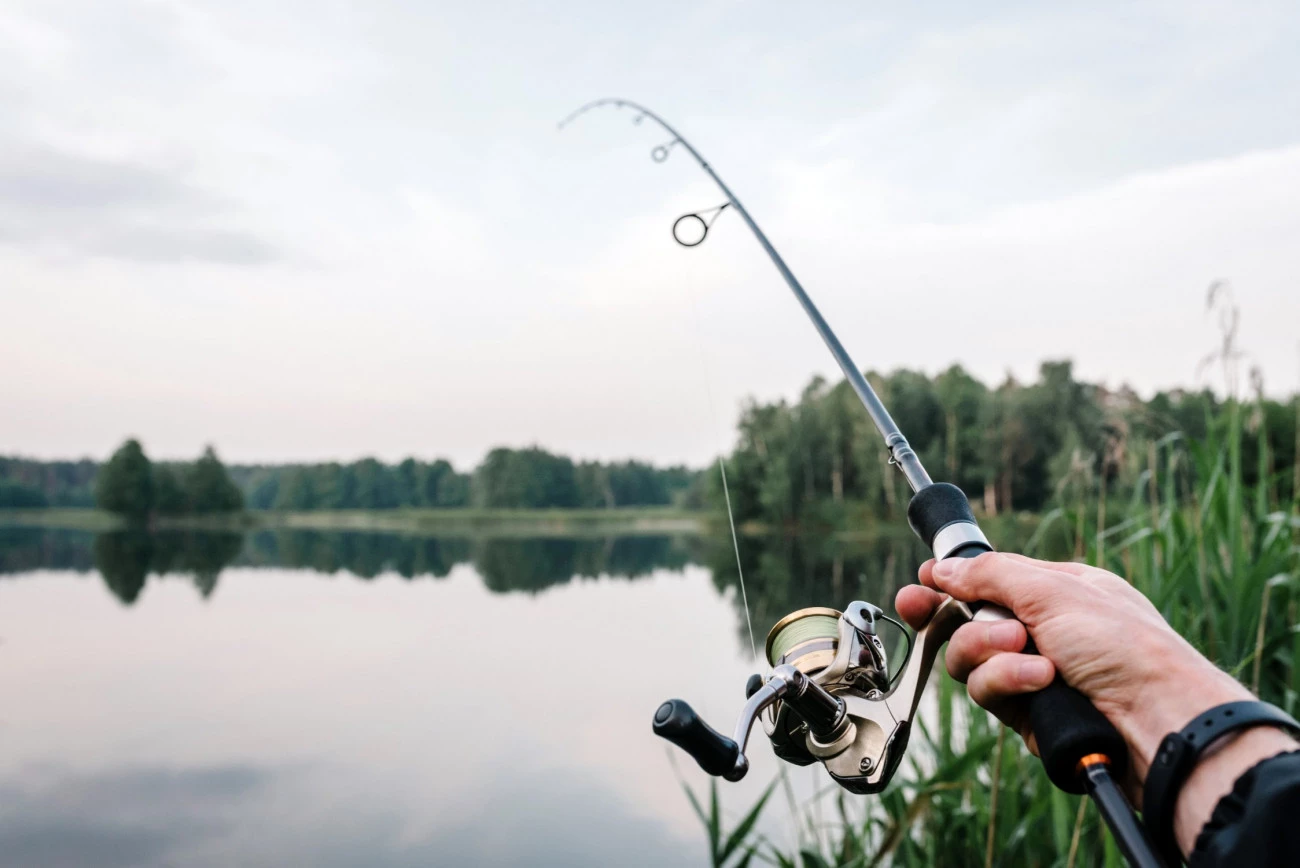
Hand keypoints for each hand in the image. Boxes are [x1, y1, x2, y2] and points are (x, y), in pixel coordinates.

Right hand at [894, 552, 1248, 786]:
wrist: (1159, 723)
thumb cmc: (1124, 648)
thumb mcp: (1054, 592)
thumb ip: (989, 576)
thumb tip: (942, 568)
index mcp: (1056, 592)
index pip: (988, 582)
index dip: (950, 585)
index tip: (919, 586)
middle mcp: (1043, 632)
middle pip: (968, 624)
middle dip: (967, 625)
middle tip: (942, 616)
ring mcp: (1035, 675)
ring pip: (973, 663)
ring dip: (994, 657)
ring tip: (1035, 663)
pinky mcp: (1031, 714)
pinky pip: (991, 695)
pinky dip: (1009, 686)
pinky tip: (1041, 685)